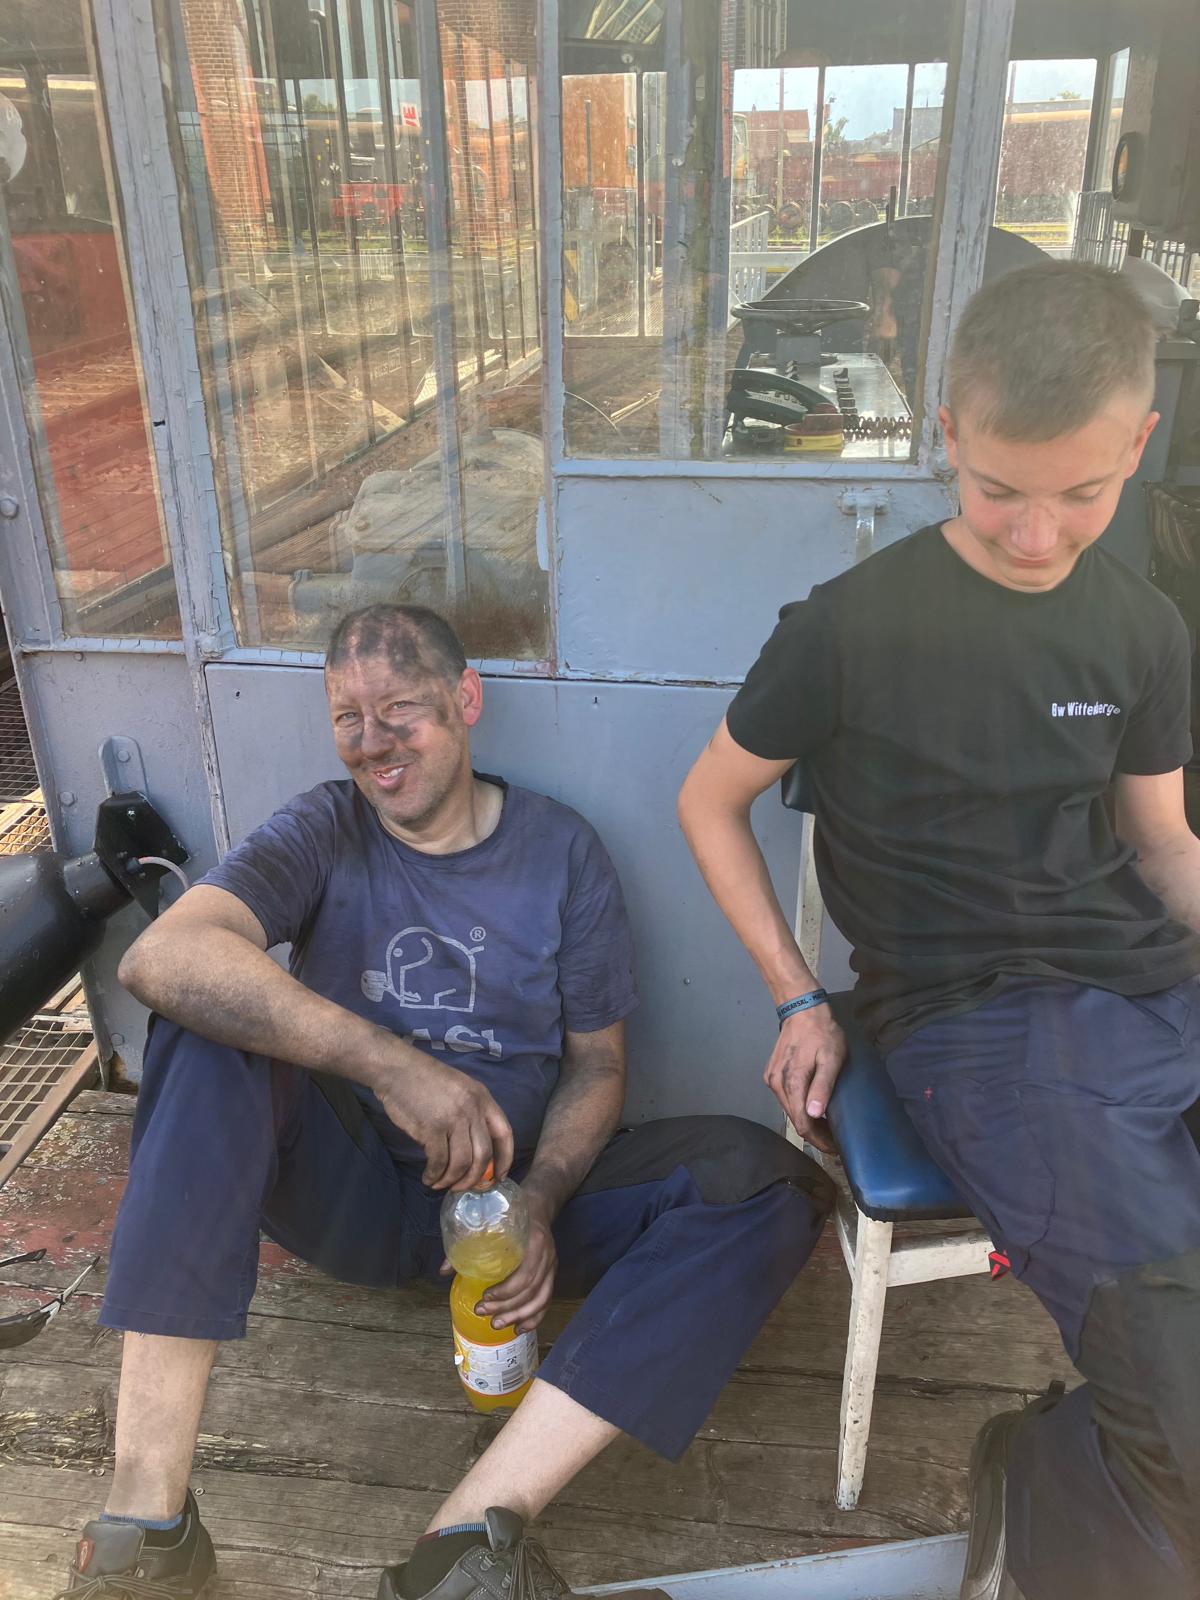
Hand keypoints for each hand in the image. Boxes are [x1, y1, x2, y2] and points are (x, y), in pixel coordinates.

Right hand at [374, 1053, 512, 1190]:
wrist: (396, 1069)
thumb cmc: (425, 1079)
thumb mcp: (459, 1088)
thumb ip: (471, 1112)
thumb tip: (475, 1149)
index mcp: (482, 1097)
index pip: (505, 1133)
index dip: (505, 1158)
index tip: (499, 1176)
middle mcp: (472, 1108)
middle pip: (484, 1154)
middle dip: (474, 1177)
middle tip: (463, 1187)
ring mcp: (453, 1118)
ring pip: (462, 1162)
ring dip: (452, 1180)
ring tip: (441, 1184)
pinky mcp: (432, 1128)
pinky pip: (439, 1162)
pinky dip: (435, 1175)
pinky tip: (429, 1178)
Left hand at [447, 1203, 557, 1333]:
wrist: (538, 1206)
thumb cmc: (512, 1215)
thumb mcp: (492, 1222)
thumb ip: (468, 1244)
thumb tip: (444, 1271)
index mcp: (535, 1242)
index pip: (525, 1274)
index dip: (505, 1291)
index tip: (484, 1295)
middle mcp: (547, 1256)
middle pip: (530, 1291)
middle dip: (506, 1307)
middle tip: (483, 1312)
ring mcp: (551, 1267)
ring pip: (540, 1299)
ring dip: (518, 1316)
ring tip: (497, 1324)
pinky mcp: (552, 1274)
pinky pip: (546, 1300)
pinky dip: (534, 1317)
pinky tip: (519, 1327)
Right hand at [764, 1006, 845, 1153]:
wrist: (802, 1010)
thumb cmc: (822, 1034)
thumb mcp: (831, 1059)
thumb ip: (822, 1086)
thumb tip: (813, 1114)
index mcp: (792, 1083)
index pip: (802, 1124)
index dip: (818, 1140)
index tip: (835, 1148)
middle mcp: (776, 1084)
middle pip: (794, 1120)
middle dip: (814, 1134)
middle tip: (835, 1139)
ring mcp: (771, 1079)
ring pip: (789, 1110)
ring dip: (806, 1121)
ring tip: (826, 1126)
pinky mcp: (770, 1074)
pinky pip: (785, 1099)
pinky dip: (798, 1108)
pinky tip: (811, 1108)